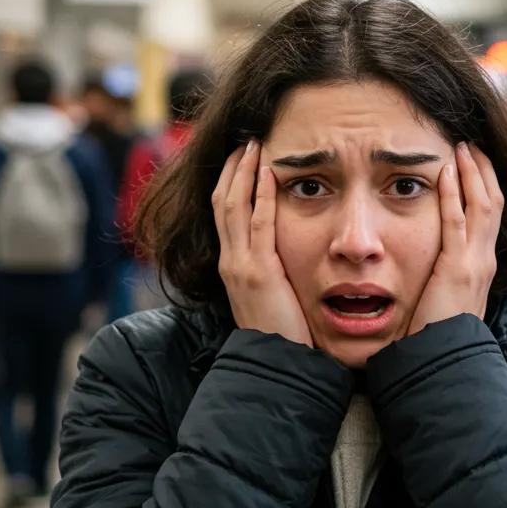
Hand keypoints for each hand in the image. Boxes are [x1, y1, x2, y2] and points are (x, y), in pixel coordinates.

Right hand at [213, 141, 312, 345]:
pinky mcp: (258, 272)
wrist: (275, 366)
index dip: (230, 183)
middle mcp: (229, 261)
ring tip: (254, 145)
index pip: (224, 214)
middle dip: (232, 169)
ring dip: (244, 172)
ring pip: (233, 207)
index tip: (242, 159)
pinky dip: (262, 196)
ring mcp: (240, 266)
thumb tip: (284, 252)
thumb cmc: (281, 334)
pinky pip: (259, 225)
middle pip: (222, 202)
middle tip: (245, 141)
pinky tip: (269, 173)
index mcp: (231, 266)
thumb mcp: (271, 295)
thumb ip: (271, 271)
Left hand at [407, 143, 502, 334]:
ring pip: (483, 205)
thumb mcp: (444, 298)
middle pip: (493, 203)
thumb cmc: (436, 336)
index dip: (484, 187)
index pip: (489, 217)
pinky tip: (446, 171)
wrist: (442, 361)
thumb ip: (443, 277)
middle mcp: (485, 260)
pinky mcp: (459, 268)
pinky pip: (457, 222)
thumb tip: (431, 264)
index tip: (473, 164)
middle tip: (471, 144)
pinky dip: (453, 194)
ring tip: (462, 147)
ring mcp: (475, 263)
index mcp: (481, 266)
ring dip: (472, 173)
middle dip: (483, 171)